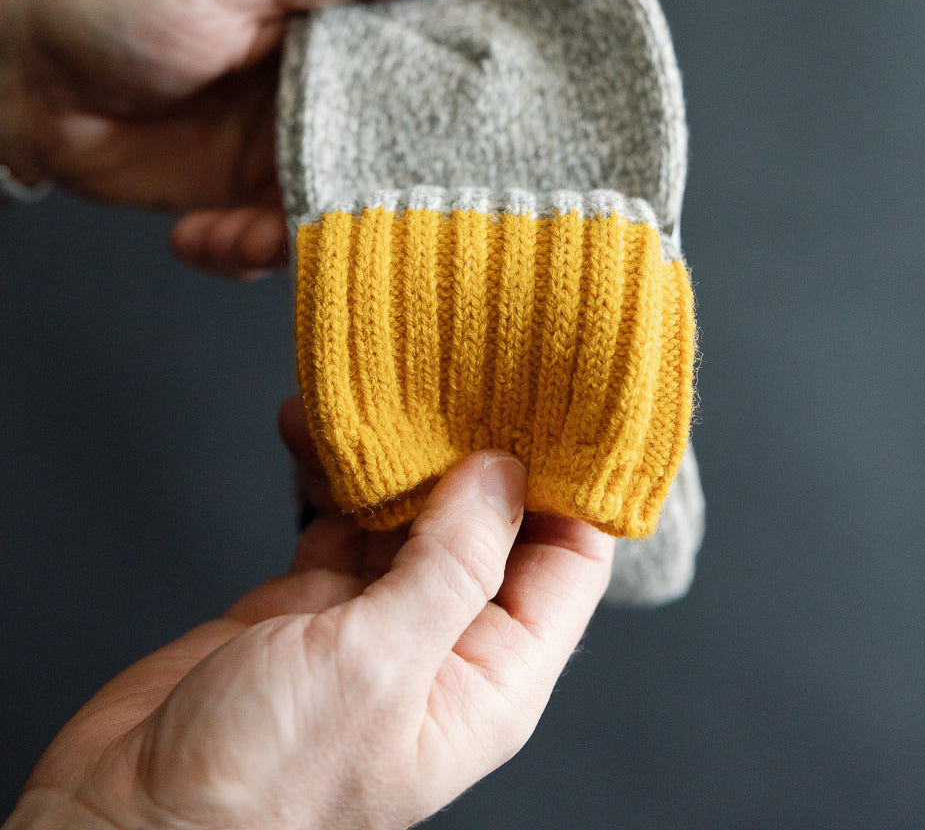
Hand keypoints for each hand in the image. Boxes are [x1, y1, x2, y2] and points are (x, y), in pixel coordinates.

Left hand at [0, 0, 483, 273]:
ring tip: (244, 233)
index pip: (432, 43)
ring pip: (345, 204)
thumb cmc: (120, 1)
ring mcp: (291, 142)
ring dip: (304, 235)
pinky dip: (247, 253)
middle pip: (400, 143)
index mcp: (339, 10)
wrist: (30, 87)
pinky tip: (200, 235)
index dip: (464, 84)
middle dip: (386, 188)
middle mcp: (329, 80)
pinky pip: (282, 240)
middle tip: (354, 204)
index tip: (498, 126)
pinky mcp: (250, 195)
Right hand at [7, 405, 613, 829]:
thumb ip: (451, 566)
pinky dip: (327, 466)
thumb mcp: (377, 666)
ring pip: (409, 508)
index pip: (568, 562)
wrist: (132, 822)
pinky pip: (338, 512)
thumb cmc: (260, 789)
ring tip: (381, 380)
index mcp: (489, 678)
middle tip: (467, 362)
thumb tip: (504, 473)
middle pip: (489, 523)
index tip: (558, 398)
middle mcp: (441, 644)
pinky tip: (311, 422)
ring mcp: (372, 619)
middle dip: (477, 445)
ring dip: (394, 446)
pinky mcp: (307, 599)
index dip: (570, 481)